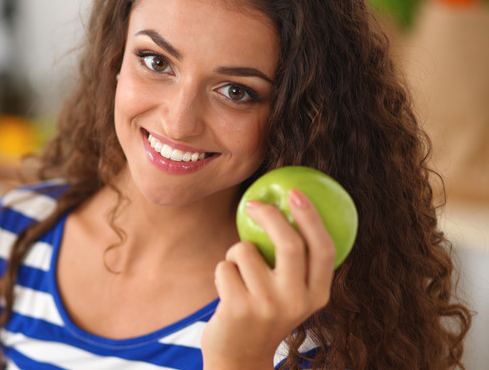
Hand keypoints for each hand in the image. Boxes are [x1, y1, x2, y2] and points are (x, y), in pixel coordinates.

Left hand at [201, 189, 335, 369]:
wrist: (239, 357)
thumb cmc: (264, 313)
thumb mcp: (291, 295)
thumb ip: (296, 264)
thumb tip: (289, 205)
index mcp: (317, 295)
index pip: (324, 249)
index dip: (311, 217)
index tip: (295, 192)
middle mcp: (297, 301)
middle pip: (290, 243)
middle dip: (271, 215)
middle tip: (254, 203)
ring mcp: (267, 306)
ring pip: (246, 250)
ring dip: (235, 253)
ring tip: (238, 273)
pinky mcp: (238, 308)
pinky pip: (225, 266)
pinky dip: (222, 271)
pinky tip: (227, 291)